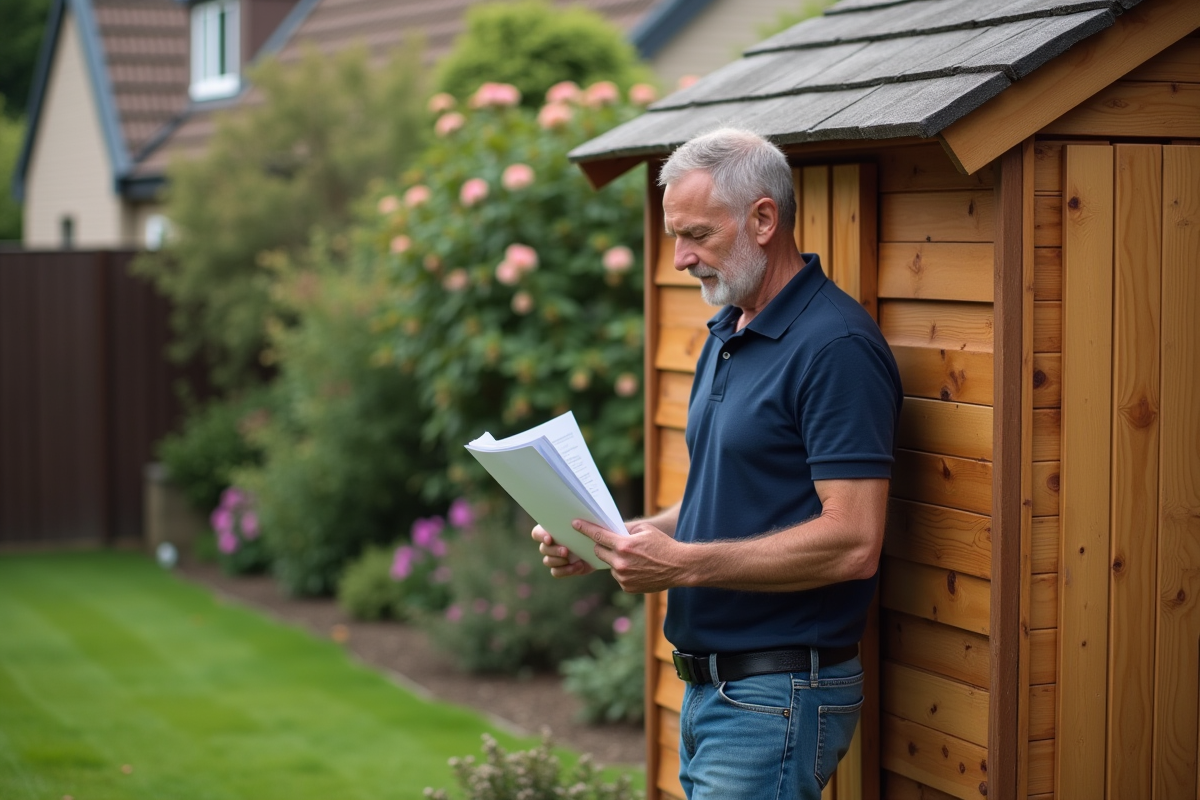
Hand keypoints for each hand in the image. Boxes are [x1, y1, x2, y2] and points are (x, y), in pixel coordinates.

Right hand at [531, 524, 594, 577]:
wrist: (601, 547)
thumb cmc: (593, 531)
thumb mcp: (587, 524)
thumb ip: (579, 521)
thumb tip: (575, 520)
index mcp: (552, 530)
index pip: (537, 533)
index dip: (540, 536)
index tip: (549, 539)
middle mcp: (551, 544)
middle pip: (543, 549)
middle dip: (554, 550)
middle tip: (565, 551)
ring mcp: (555, 557)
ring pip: (547, 561)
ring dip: (558, 561)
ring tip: (571, 559)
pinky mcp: (562, 568)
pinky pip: (556, 572)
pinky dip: (566, 570)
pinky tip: (579, 566)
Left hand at [572, 518, 688, 593]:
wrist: (679, 566)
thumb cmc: (663, 545)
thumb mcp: (645, 530)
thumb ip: (625, 530)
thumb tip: (609, 530)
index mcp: (624, 545)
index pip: (598, 536)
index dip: (585, 529)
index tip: (575, 524)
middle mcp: (620, 562)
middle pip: (599, 552)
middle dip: (602, 546)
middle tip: (611, 543)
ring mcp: (623, 577)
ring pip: (610, 565)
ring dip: (615, 560)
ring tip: (634, 559)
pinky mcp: (627, 587)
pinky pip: (618, 576)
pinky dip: (624, 572)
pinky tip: (638, 568)